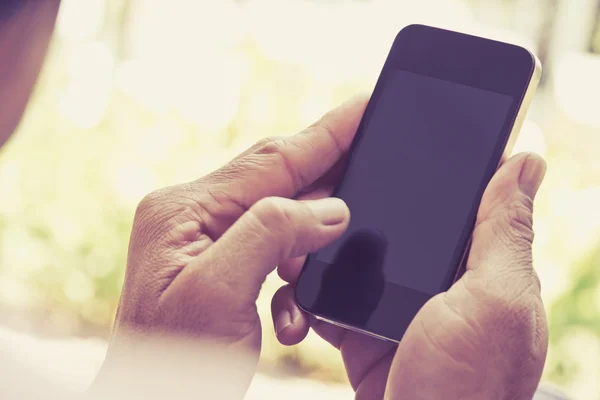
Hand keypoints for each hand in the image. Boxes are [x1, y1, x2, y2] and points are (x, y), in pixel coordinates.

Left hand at [93, 96, 368, 397]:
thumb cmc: (174, 364)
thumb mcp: (219, 294)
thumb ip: (272, 233)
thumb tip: (330, 210)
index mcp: (184, 211)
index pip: (272, 160)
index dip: (326, 134)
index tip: (366, 107)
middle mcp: (191, 215)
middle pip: (277, 180)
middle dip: (328, 180)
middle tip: (374, 161)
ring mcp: (203, 238)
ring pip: (279, 216)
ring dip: (310, 242)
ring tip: (320, 270)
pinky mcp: (218, 262)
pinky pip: (271, 249)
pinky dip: (294, 272)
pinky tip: (292, 307)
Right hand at [274, 153, 547, 398]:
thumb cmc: (468, 384)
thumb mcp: (495, 301)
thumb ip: (504, 233)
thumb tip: (526, 161)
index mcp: (476, 265)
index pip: (449, 198)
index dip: (420, 168)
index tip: (380, 137)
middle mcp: (437, 282)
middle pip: (391, 223)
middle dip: (352, 208)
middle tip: (318, 192)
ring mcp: (396, 307)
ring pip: (353, 256)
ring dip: (323, 247)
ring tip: (297, 237)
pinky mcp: (362, 331)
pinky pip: (330, 297)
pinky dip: (309, 291)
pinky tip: (296, 285)